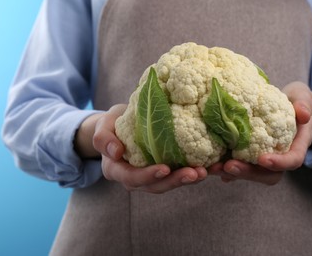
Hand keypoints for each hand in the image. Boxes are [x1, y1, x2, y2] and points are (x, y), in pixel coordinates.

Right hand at [92, 104, 206, 193]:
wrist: (120, 127)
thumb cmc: (111, 126)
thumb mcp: (103, 126)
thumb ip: (103, 138)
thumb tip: (116, 152)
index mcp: (118, 170)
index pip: (132, 177)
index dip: (148, 175)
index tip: (164, 168)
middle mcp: (135, 179)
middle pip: (156, 185)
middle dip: (175, 181)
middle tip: (194, 173)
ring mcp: (151, 176)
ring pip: (170, 183)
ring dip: (188, 179)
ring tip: (205, 172)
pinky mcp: (165, 170)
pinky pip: (178, 174)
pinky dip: (193, 172)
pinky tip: (209, 166)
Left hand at [208, 81, 311, 184]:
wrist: (288, 105)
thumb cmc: (296, 100)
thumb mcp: (302, 96)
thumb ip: (305, 103)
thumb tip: (303, 115)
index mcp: (297, 145)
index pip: (293, 160)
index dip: (279, 163)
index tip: (262, 159)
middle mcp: (281, 157)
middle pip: (269, 175)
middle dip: (249, 173)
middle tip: (229, 166)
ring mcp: (266, 158)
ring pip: (252, 174)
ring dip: (233, 174)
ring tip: (214, 168)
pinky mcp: (252, 156)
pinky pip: (241, 168)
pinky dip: (226, 170)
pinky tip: (211, 167)